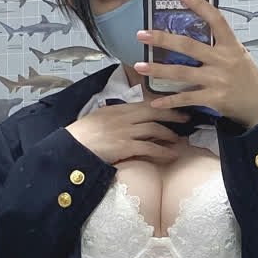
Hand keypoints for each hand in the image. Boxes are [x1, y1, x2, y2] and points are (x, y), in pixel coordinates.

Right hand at [65, 101, 190, 165]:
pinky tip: (172, 154)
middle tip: (186, 118)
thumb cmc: (82, 135)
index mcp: (117, 108)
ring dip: (170, 134)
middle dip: (172, 114)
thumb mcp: (98, 118)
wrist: (72, 147)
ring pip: (154, 129)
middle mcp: (123, 117)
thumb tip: (128, 118)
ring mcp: (125, 131)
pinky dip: (163, 151)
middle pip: (154, 111)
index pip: (144, 103)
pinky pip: (149, 147)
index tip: (173, 106)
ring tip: (179, 140)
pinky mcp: (125, 146)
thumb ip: (115, 116)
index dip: (161, 104)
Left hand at [134, 0, 257, 127]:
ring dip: (158, 69)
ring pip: (181, 72)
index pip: (216, 20)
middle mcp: (223, 61)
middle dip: (162, 39)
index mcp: (232, 46)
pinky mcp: (213, 98)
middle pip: (188, 46)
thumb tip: (198, 30)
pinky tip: (155, 100)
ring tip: (140, 66)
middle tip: (143, 35)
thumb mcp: (240, 55)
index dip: (199, 5)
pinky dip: (169, 100)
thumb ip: (221, 45)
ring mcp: (217, 80)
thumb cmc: (249, 79)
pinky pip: (186, 98)